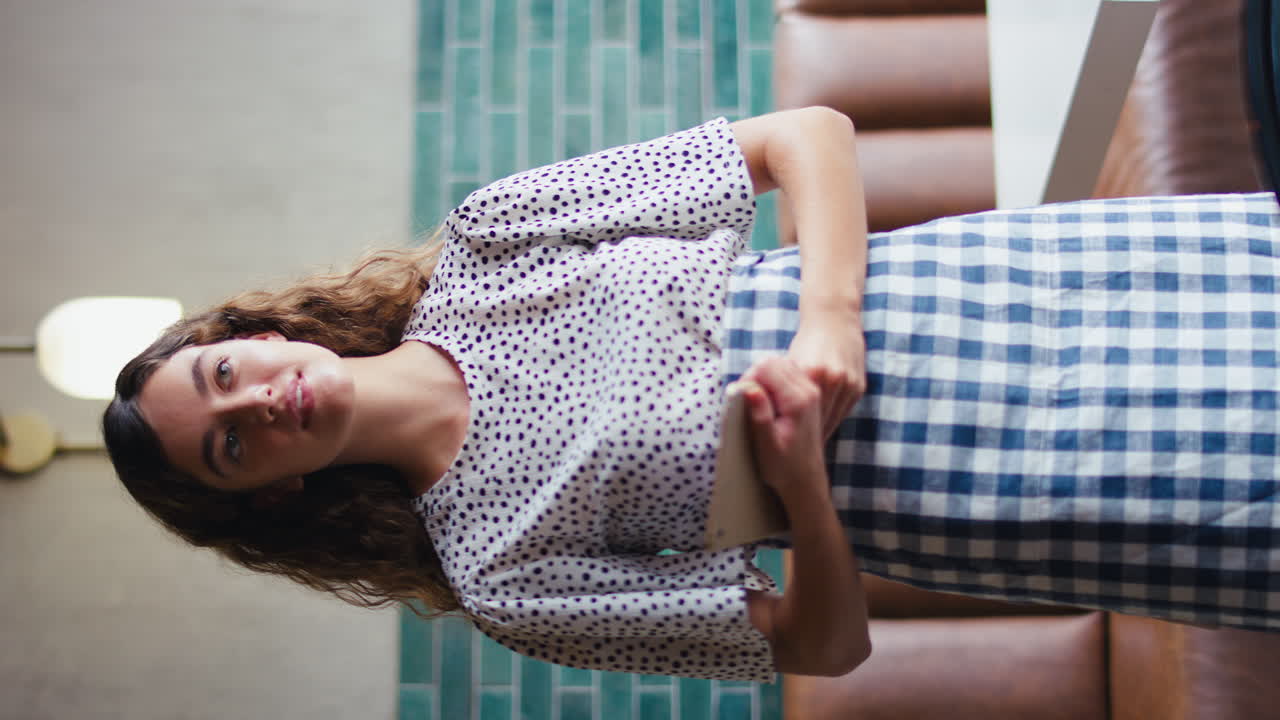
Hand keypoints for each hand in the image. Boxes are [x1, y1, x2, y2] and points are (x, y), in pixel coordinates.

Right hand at [736, 356, 827, 502]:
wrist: (805, 479)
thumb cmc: (783, 467)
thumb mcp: (766, 444)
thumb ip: (759, 414)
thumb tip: (749, 388)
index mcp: (798, 400)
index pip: (767, 367)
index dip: (748, 378)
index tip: (742, 399)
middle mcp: (808, 390)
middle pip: (774, 361)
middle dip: (755, 375)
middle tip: (747, 400)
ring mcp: (811, 390)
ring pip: (780, 364)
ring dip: (763, 377)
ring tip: (757, 402)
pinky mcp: (809, 394)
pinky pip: (787, 373)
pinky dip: (773, 381)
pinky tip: (768, 402)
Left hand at [786, 308, 866, 439]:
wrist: (836, 320)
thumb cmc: (808, 340)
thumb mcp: (789, 361)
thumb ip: (778, 383)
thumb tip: (756, 401)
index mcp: (810, 373)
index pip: (796, 412)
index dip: (787, 430)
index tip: (777, 444)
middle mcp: (831, 379)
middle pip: (815, 419)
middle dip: (802, 435)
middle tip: (790, 448)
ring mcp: (848, 384)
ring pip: (829, 419)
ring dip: (817, 431)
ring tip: (805, 444)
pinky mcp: (858, 387)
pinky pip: (842, 413)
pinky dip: (830, 421)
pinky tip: (820, 430)